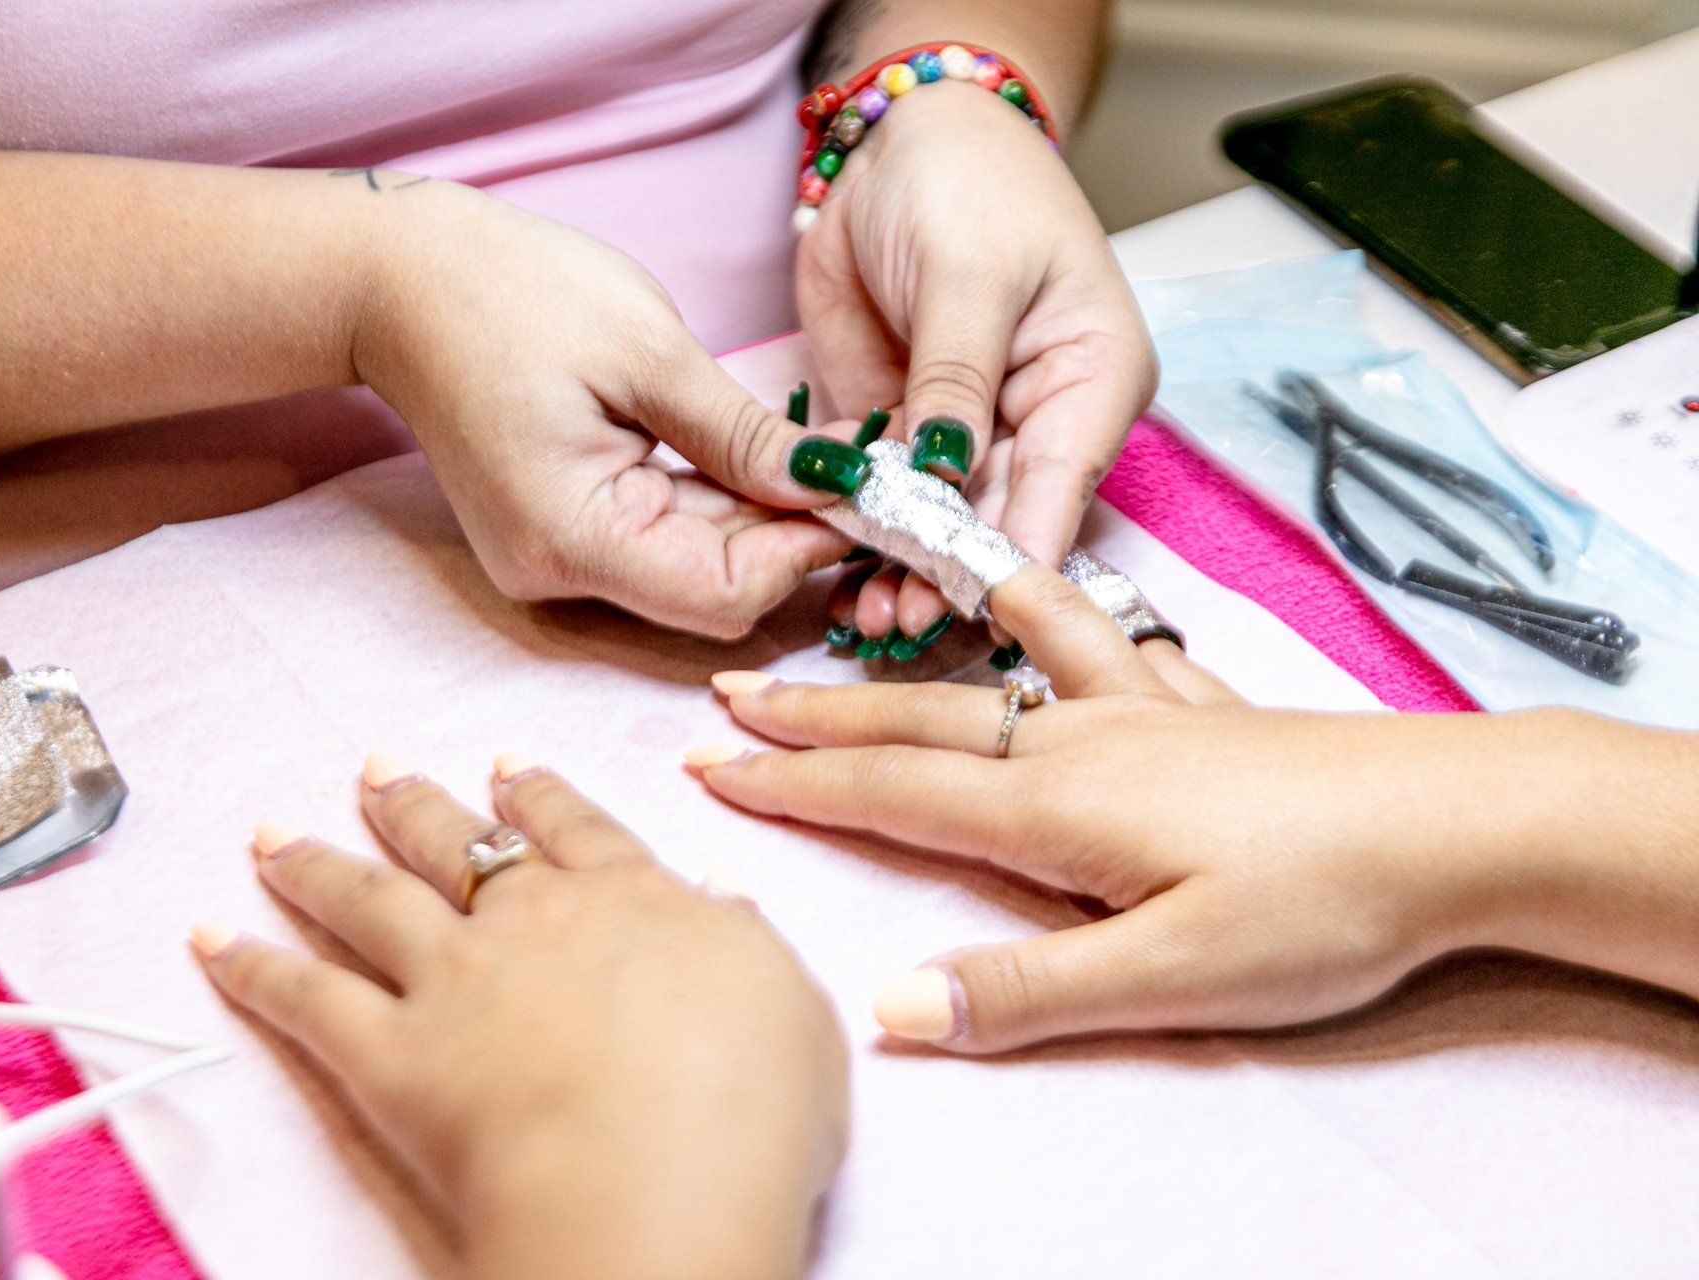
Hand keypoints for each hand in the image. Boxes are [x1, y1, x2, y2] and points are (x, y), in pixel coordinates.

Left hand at [193, 754, 847, 1279]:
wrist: (659, 1178)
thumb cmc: (747, 1106)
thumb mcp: (788, 1007)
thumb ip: (744, 944)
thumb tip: (719, 900)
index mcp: (634, 902)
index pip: (576, 828)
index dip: (538, 794)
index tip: (506, 765)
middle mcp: (534, 921)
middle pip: (462, 844)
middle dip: (415, 803)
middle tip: (378, 769)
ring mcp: (454, 980)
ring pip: (372, 899)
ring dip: (321, 860)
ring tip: (279, 833)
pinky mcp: (390, 1054)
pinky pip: (307, 999)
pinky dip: (254, 967)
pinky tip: (214, 939)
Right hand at [355, 181, 854, 638]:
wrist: (399, 281)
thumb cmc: (509, 293)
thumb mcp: (649, 351)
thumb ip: (743, 435)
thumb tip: (836, 485)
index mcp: (573, 536)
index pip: (724, 594)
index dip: (803, 551)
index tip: (861, 490)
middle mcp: (557, 573)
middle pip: (712, 589)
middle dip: (790, 533)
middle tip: (856, 464)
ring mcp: (553, 560)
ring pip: (693, 567)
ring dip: (758, 518)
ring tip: (813, 449)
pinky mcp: (557, 535)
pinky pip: (659, 540)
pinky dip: (713, 505)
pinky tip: (752, 456)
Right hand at [690, 565, 1593, 1051]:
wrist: (1465, 821)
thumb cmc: (1324, 906)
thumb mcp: (1172, 979)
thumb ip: (1026, 990)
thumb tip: (889, 1005)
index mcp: (1057, 808)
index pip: (892, 792)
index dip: (791, 784)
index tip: (703, 770)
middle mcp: (1084, 741)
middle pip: (923, 721)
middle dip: (818, 717)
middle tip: (729, 701)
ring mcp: (1147, 712)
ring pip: (998, 669)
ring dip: (918, 655)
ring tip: (862, 619)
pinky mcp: (1205, 706)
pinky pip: (1107, 643)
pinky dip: (1057, 616)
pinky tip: (1058, 606)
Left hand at [797, 83, 1157, 643]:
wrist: (899, 140)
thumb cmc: (968, 181)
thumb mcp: (970, 276)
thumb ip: (957, 380)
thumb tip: (949, 475)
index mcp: (1091, 381)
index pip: (1061, 487)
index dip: (1018, 555)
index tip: (977, 609)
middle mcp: (1040, 420)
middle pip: (1003, 524)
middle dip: (953, 580)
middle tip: (900, 626)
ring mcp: (971, 432)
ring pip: (944, 527)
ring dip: (905, 575)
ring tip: (865, 623)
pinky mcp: (908, 430)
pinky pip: (891, 501)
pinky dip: (865, 540)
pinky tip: (838, 580)